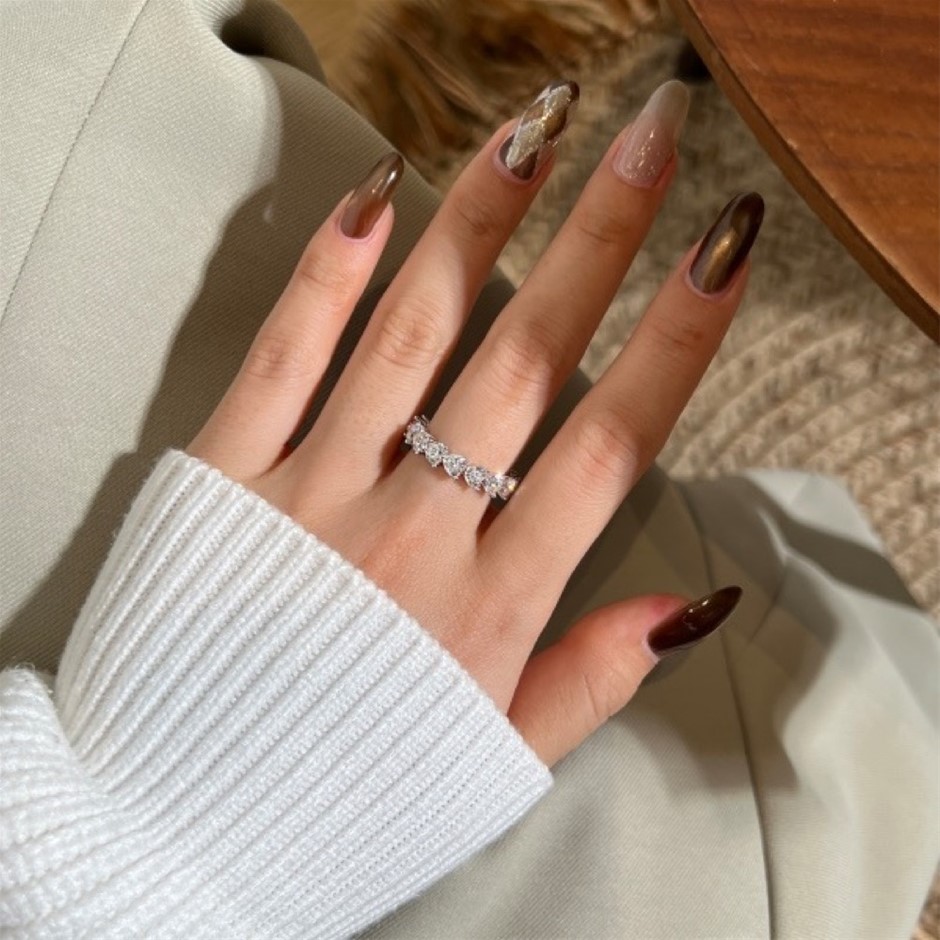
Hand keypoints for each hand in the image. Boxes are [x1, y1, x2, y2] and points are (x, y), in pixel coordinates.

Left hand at [187, 80, 761, 766]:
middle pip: (527, 360)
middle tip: (649, 139)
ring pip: (413, 336)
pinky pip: (283, 359)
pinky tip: (374, 201)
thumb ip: (595, 675)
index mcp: (492, 606)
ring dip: (480, 224)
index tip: (722, 250)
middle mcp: (413, 536)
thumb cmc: (352, 788)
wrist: (181, 825)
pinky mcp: (225, 481)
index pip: (612, 442)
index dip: (679, 336)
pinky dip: (326, 276)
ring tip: (532, 133)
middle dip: (600, 239)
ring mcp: (314, 498)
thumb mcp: (496, 757)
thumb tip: (691, 605)